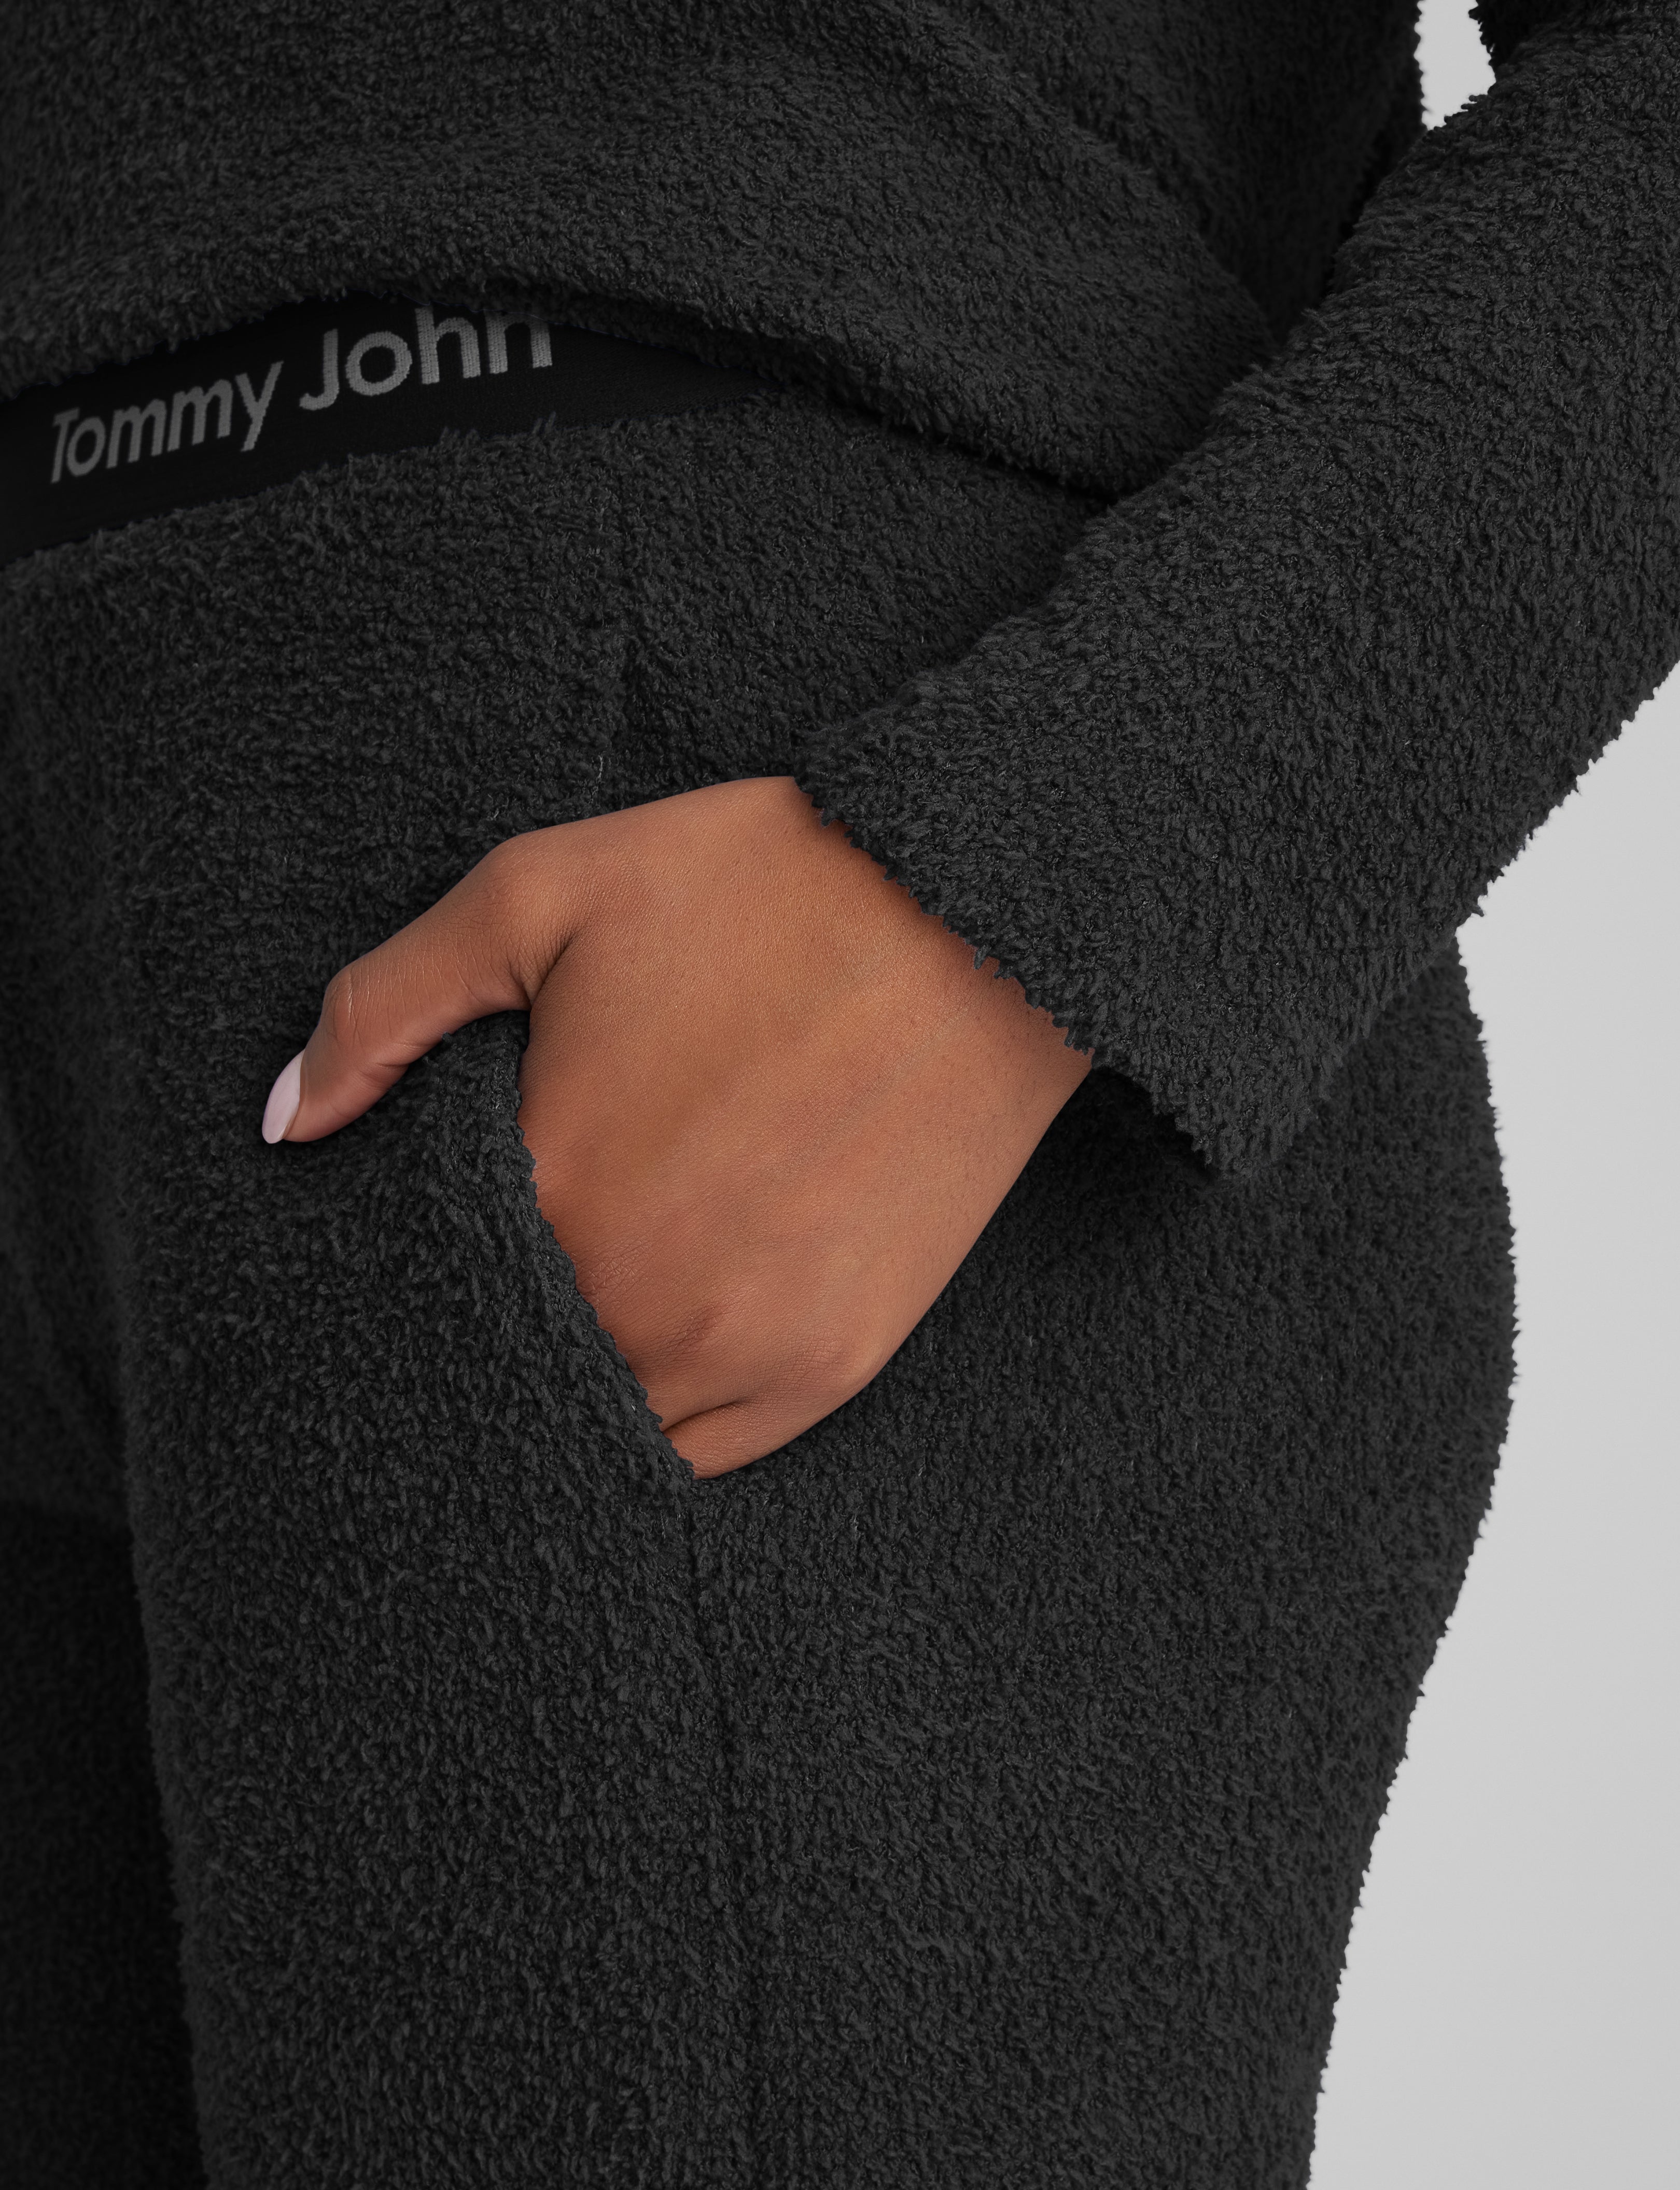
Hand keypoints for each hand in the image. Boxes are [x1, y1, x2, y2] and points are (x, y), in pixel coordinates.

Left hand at [262, 777, 1089, 1475]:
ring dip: (570, 1389)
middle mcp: (642, 1301)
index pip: (422, 1293)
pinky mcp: (831, 1368)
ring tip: (581, 1306)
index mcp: (551, 1190)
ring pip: (601, 1432)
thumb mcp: (539, 891)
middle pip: (506, 1373)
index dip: (406, 1274)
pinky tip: (654, 1341)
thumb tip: (290, 1124)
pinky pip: (703, 1452)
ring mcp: (745, 1351)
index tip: (412, 1250)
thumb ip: (387, 1008)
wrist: (978, 911)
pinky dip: (660, 1417)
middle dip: (482, 1339)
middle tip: (504, 1272)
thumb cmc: (756, 887)